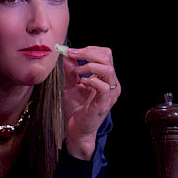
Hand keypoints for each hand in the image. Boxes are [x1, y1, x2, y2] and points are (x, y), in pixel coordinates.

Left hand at [61, 44, 120, 158]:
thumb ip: (70, 71)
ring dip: (89, 66)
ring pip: (107, 70)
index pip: (105, 54)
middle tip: (71, 55)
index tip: (70, 51)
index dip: (89, 49)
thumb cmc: (76, 107)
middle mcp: (111, 83)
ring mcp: (110, 93)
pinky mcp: (105, 102)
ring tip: (76, 72)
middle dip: (88, 53)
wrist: (76, 128)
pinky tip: (82, 82)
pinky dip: (91, 80)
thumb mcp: (70, 85)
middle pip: (107, 57)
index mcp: (105, 77)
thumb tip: (66, 55)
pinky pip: (102, 86)